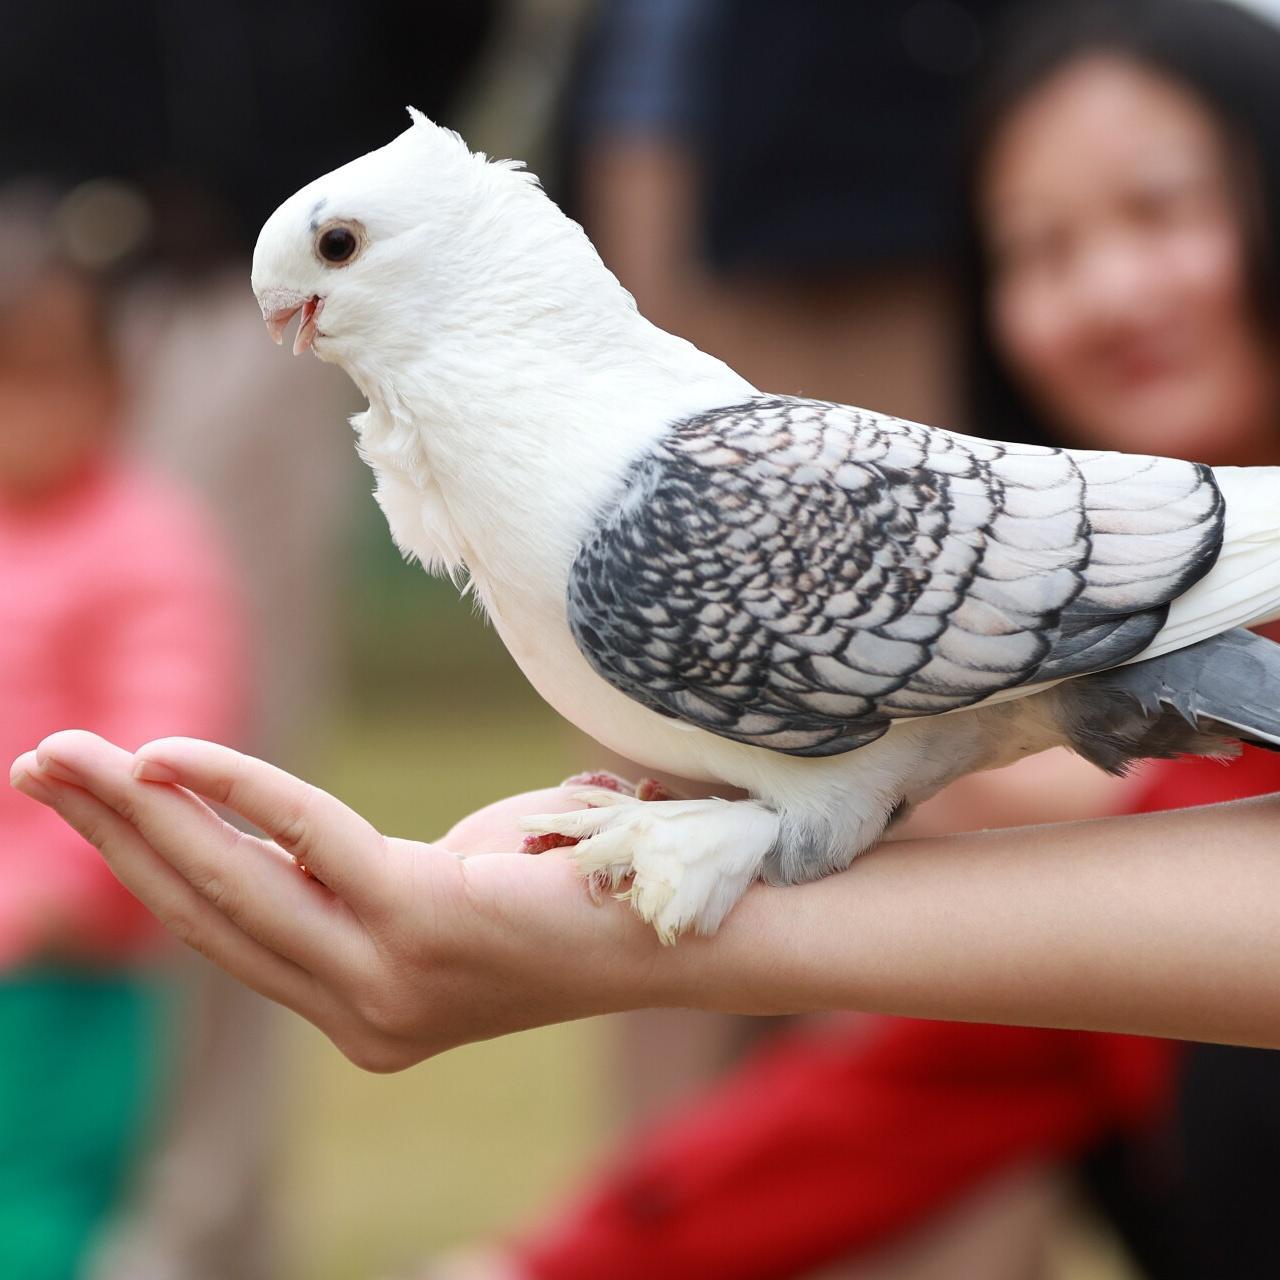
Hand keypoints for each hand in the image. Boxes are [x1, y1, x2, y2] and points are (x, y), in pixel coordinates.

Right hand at [9, 732, 677, 1070]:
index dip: (147, 866)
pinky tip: (167, 757)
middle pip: (208, 913)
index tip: (93, 799)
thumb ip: (354, 869)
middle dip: (114, 836)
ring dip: (140, 817)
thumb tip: (282, 829)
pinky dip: (236, 794)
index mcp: (357, 1007)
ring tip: (64, 758)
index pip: (227, 932)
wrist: (683, 920)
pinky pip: (308, 844)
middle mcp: (359, 1013)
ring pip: (235, 889)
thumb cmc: (570, 880)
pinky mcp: (423, 928)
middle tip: (39, 763)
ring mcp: (387, 982)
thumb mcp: (441, 872)